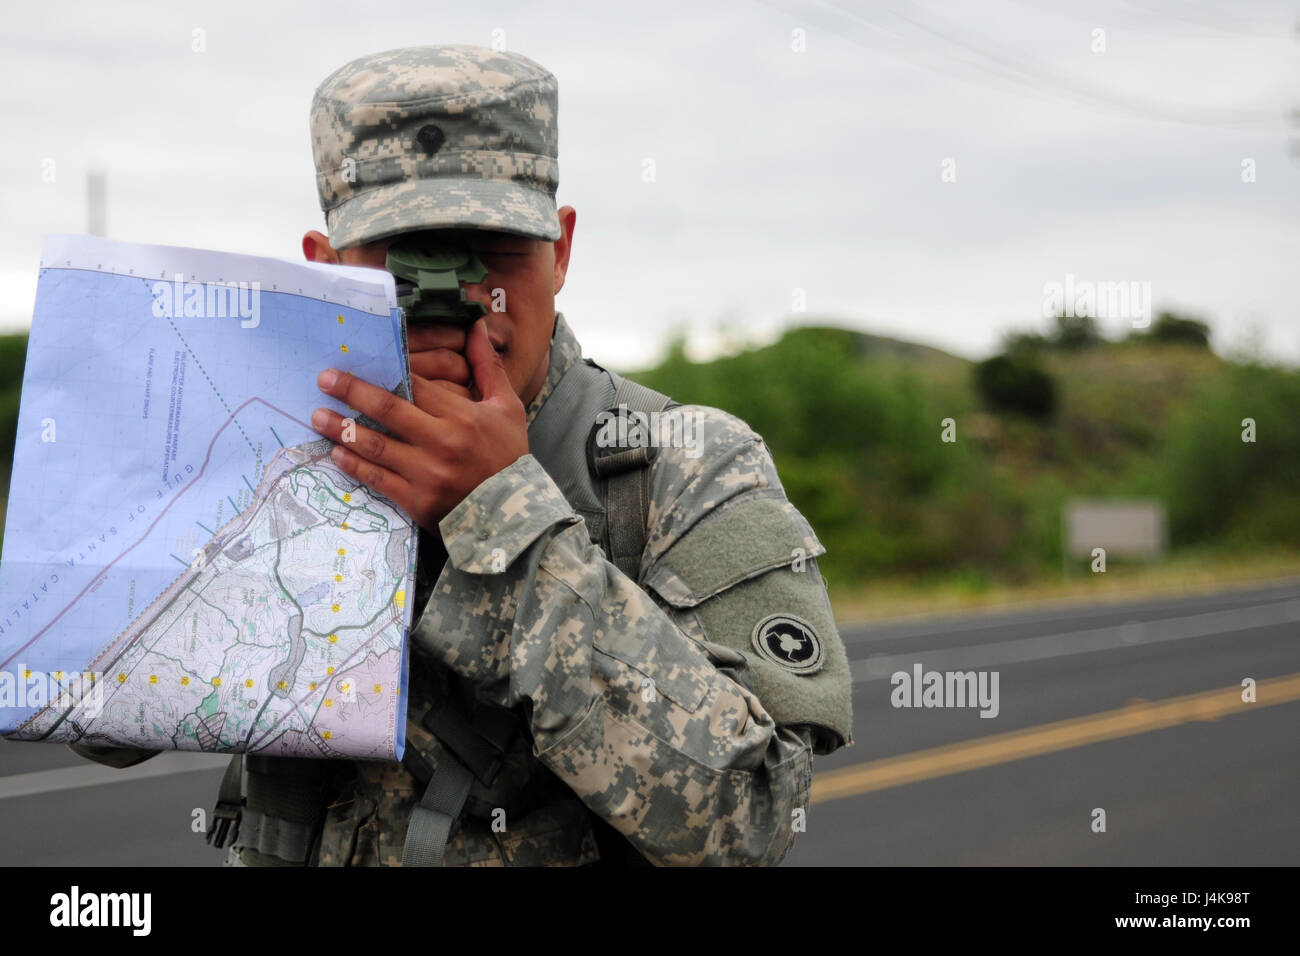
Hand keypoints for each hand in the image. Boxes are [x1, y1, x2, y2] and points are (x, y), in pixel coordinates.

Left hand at [311, 319, 528, 532]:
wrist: (514, 514)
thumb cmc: (509, 457)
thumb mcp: (507, 408)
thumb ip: (487, 366)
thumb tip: (476, 327)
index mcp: (463, 417)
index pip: (416, 385)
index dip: (387, 369)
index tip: (361, 359)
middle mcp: (442, 443)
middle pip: (388, 409)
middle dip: (352, 391)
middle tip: (324, 379)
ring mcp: (427, 474)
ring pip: (375, 446)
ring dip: (343, 429)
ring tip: (318, 416)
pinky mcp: (417, 500)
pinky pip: (377, 479)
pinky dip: (354, 465)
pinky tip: (337, 452)